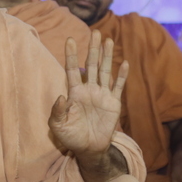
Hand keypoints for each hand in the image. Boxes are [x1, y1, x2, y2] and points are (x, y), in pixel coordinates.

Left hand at [49, 30, 127, 157]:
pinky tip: (125, 63)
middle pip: (91, 65)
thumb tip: (62, 96)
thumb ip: (57, 111)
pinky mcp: (113, 103)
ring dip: (107, 56)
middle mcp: (88, 90)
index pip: (72, 70)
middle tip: (95, 32)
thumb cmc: (71, 137)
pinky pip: (118, 87)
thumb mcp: (57, 125)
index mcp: (74, 92)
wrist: (89, 149)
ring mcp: (102, 95)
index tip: (69, 40)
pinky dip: (122, 76)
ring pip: (105, 71)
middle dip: (93, 49)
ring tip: (108, 40)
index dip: (72, 55)